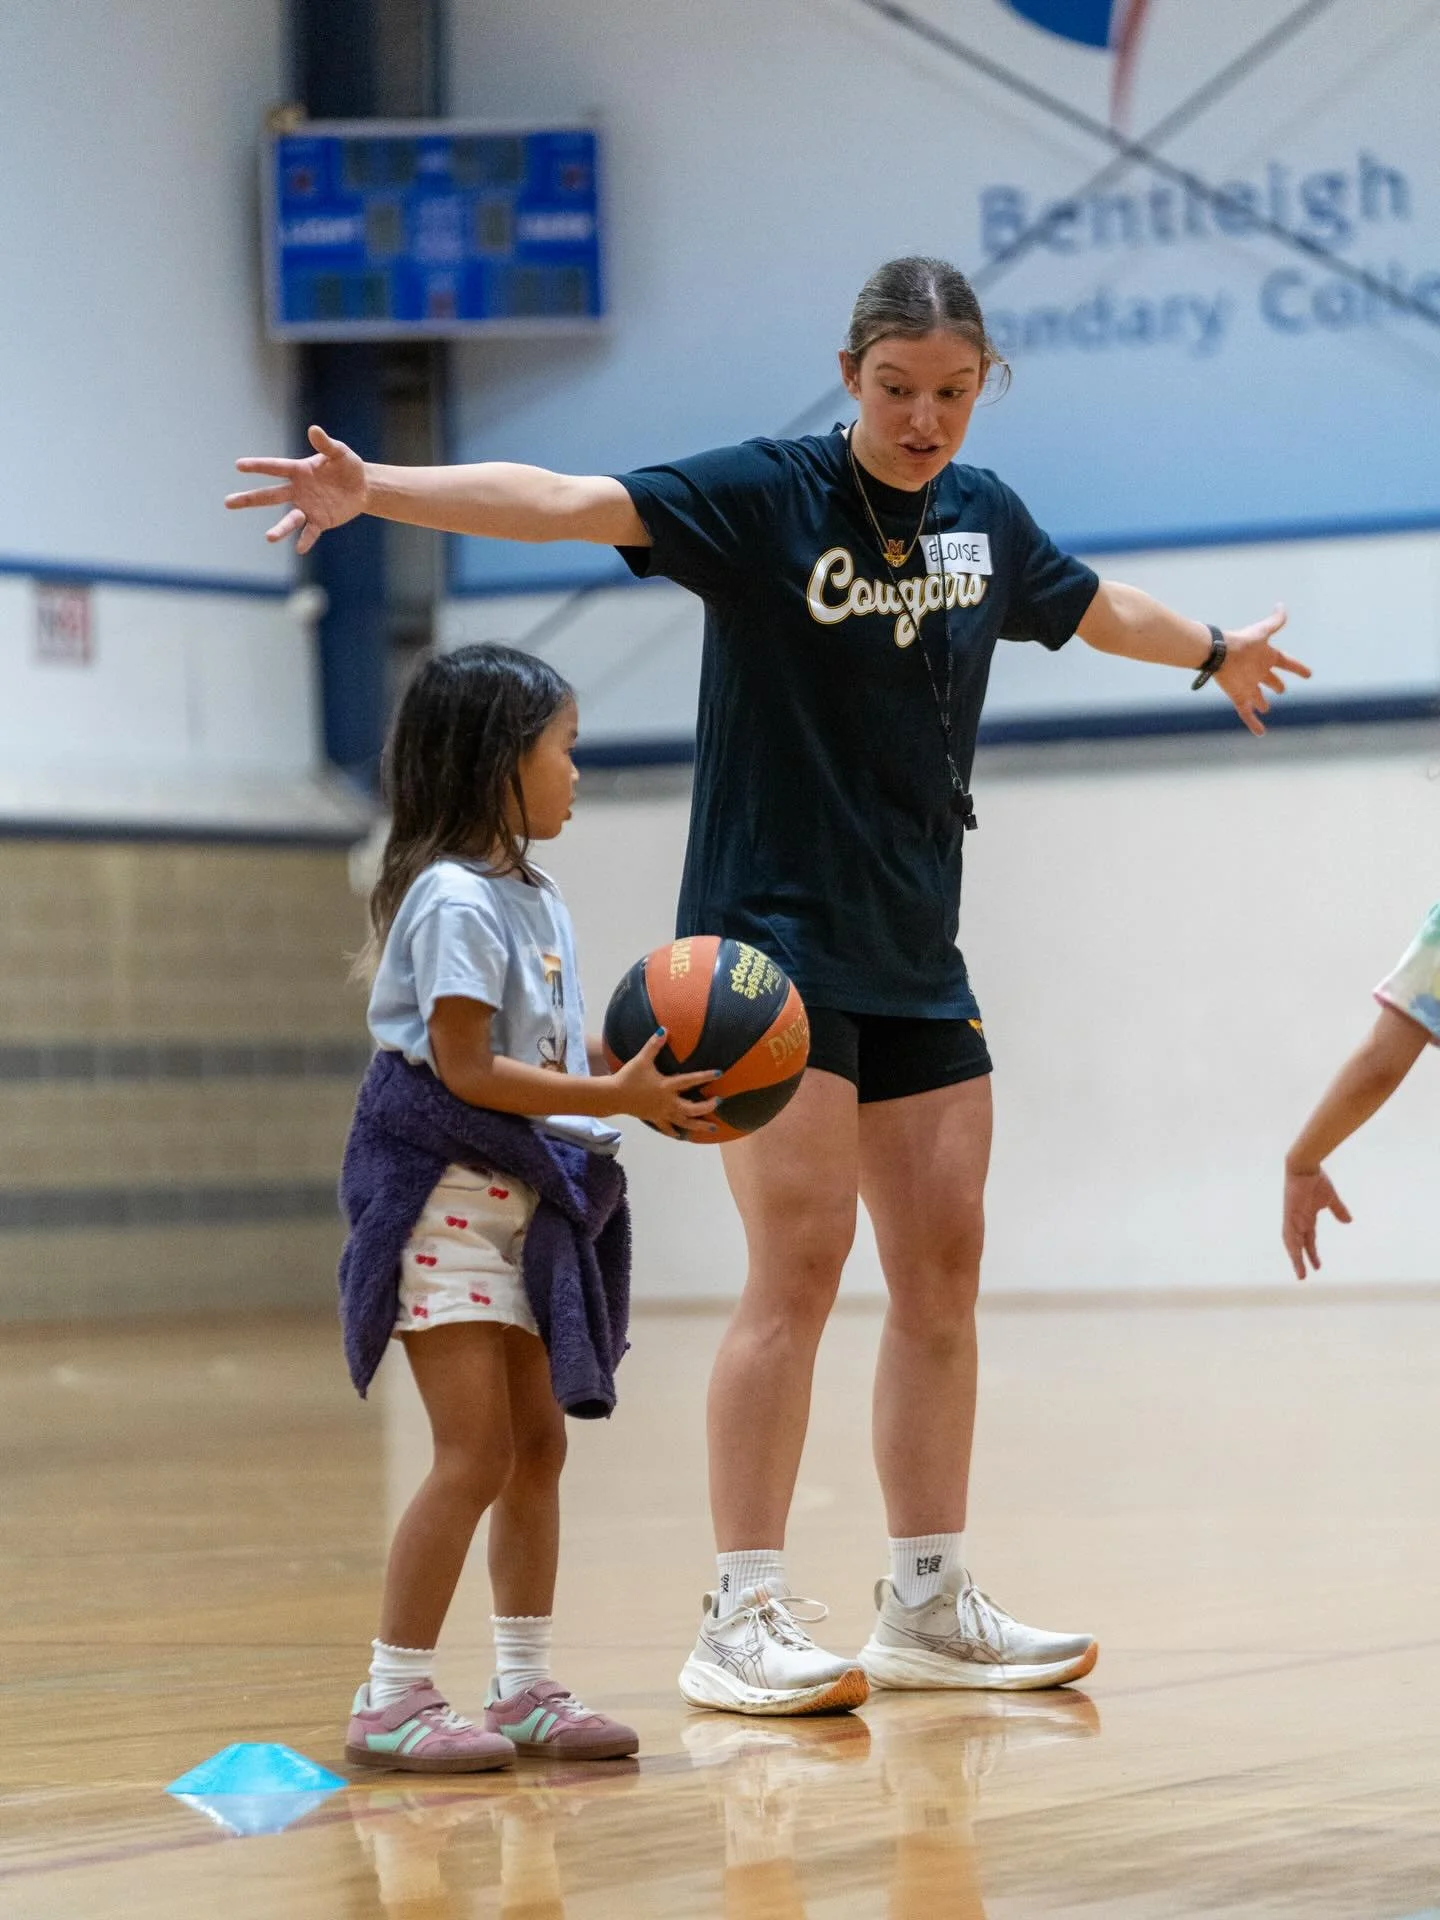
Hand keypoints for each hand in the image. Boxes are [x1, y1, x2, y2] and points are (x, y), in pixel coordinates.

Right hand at [226, 424, 367, 553]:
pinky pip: (311, 532)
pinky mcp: (320, 521)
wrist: (363, 487)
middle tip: (228, 502)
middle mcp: (298, 490)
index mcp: (299, 471)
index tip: (238, 465)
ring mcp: (307, 508)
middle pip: (270, 495)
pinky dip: (305, 540)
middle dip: (249, 499)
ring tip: (268, 538)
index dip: (257, 466)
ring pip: (289, 519)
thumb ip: (326, 444)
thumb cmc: (347, 466)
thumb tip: (313, 429)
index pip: (274, 467)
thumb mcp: (339, 453)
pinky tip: (300, 549)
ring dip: (280, 529)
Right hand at [609, 1030, 719, 1139]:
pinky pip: (667, 1128)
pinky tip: (682, 1137)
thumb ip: (654, 1045)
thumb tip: (664, 1029)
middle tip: (718, 1102)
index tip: (719, 1073)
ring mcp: (661, 1113)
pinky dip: (675, 1132)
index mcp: (666, 1086)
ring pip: (684, 1122)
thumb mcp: (642, 1059)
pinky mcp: (654, 1119)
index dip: (705, 1076)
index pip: (690, 1080)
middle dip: (707, 1107)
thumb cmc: (628, 1077)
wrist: (613, 1096)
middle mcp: (667, 1102)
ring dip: (699, 1126)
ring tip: (712, 1128)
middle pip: (692, 1108)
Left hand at [1214, 605, 1310, 735]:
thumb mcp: (1263, 631)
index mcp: (1267, 657)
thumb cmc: (1242, 642)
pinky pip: (1247, 713)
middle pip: (1270, 680)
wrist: (1219, 652)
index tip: (1308, 674)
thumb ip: (1275, 621)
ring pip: (1257, 697)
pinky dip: (1254, 724)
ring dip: (1261, 703)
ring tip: (1265, 708)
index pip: (1287, 663)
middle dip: (1275, 685)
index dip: (1298, 668)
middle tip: (1281, 690)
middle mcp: (1258, 672)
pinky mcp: (1239, 696)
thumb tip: (1281, 605)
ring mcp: (1248, 685)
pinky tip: (1260, 733)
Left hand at [1282, 1165, 1352, 1279]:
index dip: (1311, 1253)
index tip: (1318, 1267)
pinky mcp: (1289, 1213)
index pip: (1308, 1240)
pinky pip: (1289, 1231)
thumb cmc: (1316, 1179)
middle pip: (1298, 1245)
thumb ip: (1338, 1210)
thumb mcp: (1330, 1199)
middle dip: (1300, 1260)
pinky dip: (1291, 1243)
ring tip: (1300, 1273)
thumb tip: (1348, 1221)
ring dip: (1295, 1257)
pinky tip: (1294, 1254)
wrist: (1305, 1166)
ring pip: (1292, 1242)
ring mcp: (1292, 1217)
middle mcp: (1297, 1220)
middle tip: (1303, 1277)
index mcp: (1306, 1218)